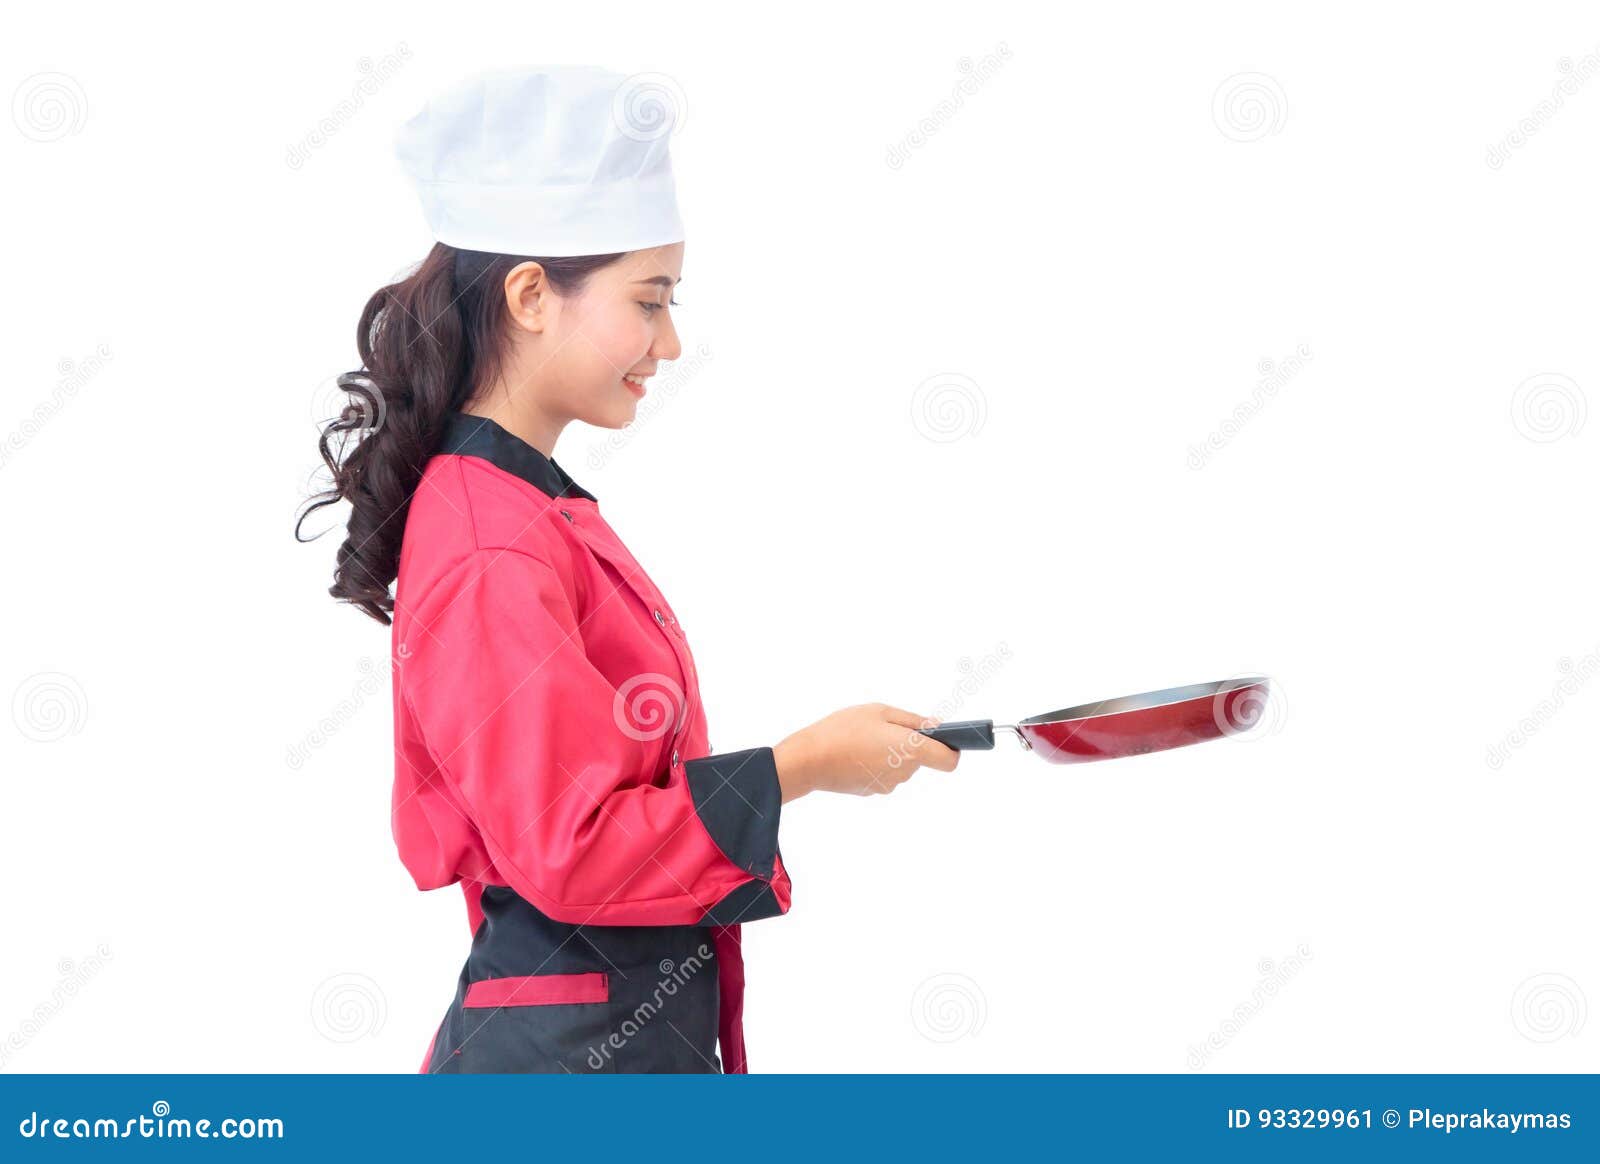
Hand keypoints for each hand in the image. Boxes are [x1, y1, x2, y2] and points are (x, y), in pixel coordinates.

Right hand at [772, 702, 959, 801]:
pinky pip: (882, 773)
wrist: (808, 760)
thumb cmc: (843, 729)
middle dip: (910, 744)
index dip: (951, 749)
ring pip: (900, 766)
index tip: (943, 739)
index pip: (949, 761)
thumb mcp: (879, 711)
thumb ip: (912, 720)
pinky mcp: (871, 791)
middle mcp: (904, 772)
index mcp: (912, 750)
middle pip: (920, 760)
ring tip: (864, 738)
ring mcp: (888, 785)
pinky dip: (875, 763)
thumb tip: (936, 726)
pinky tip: (855, 752)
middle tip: (884, 727)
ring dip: (890, 752)